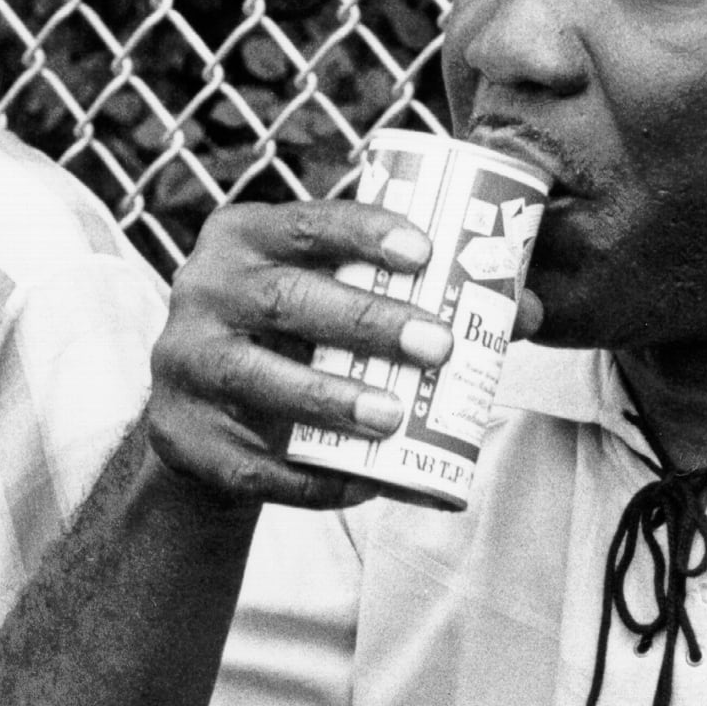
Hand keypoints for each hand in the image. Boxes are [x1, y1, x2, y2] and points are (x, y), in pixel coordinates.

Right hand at [149, 197, 519, 507]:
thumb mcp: (331, 300)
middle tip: (438, 343)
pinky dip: (310, 475)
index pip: (306, 222)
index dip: (364, 232)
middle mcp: (202, 290)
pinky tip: (362, 482)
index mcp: (243, 238)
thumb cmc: (296, 339)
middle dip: (366, 321)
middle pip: (285, 299)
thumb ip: (407, 293)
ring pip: (256, 378)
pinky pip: (251, 461)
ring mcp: (183, 365)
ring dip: (331, 397)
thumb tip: (523, 311)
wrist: (206, 417)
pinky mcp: (183, 437)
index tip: (426, 253)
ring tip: (396, 417)